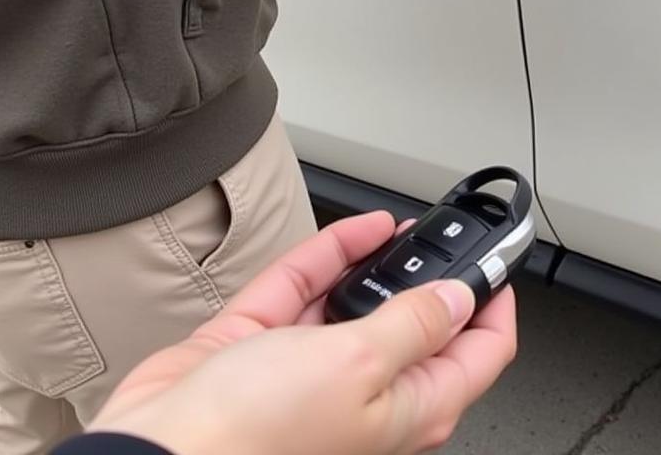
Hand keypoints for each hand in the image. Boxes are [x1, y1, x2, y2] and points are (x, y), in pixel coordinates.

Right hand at [87, 212, 516, 454]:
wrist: (158, 445)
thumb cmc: (255, 436)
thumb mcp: (359, 365)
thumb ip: (413, 324)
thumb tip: (460, 298)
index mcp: (407, 410)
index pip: (478, 356)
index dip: (494, 306)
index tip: (502, 262)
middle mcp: (365, 390)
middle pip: (419, 323)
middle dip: (436, 278)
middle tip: (451, 238)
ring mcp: (312, 364)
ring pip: (362, 299)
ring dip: (384, 261)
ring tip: (406, 227)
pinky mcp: (266, 341)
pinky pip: (310, 286)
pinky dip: (334, 253)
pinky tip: (361, 229)